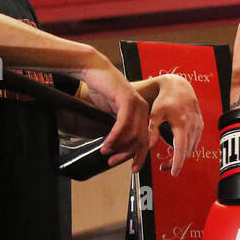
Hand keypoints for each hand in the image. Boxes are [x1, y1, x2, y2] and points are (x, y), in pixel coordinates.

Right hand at [77, 53, 149, 172]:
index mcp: (142, 113)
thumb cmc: (101, 91)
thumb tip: (115, 148)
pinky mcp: (127, 99)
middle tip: (112, 162)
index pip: (145, 139)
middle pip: (141, 139)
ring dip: (118, 146)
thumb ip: (117, 129)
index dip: (139, 155)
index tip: (133, 168)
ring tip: (106, 152)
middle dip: (127, 154)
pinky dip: (115, 136)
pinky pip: (123, 124)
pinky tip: (107, 144)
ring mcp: (137, 104)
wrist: (93, 71)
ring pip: (133, 133)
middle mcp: (143, 109)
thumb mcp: (111, 114)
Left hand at [148, 74, 202, 176]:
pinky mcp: (200, 127)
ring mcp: (199, 127)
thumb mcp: (156, 114)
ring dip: (181, 157)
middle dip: (176, 162)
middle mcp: (193, 127)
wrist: (181, 87)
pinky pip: (195, 142)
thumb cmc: (166, 99)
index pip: (181, 149)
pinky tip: (177, 149)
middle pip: (187, 152)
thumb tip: (147, 147)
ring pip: (192, 148)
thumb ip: (152, 131)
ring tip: (168, 161)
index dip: (177, 162)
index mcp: (182, 124)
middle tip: (163, 168)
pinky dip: (186, 149)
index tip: (173, 173)